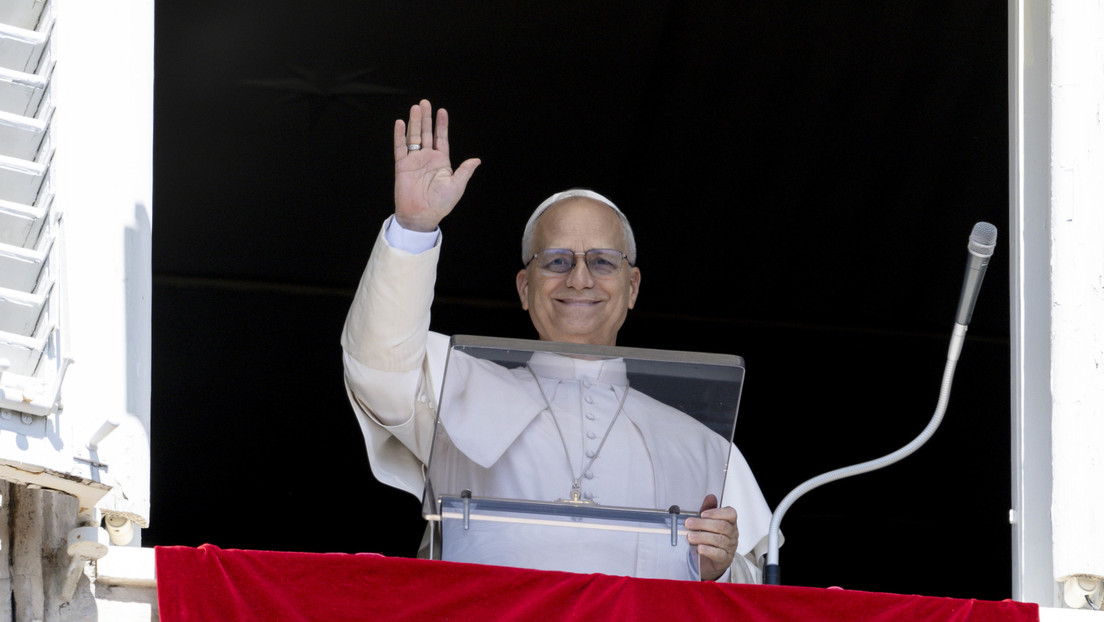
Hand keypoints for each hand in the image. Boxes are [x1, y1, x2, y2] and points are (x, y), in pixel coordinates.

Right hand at [393, 99, 480, 231]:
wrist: (422, 215)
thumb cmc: (441, 203)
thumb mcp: (457, 186)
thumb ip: (464, 171)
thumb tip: (477, 160)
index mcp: (441, 161)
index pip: (441, 138)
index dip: (441, 125)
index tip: (442, 111)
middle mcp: (427, 158)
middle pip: (426, 133)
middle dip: (426, 118)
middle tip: (425, 102)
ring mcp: (414, 161)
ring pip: (414, 137)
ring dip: (415, 122)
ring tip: (415, 108)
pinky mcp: (402, 166)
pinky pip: (400, 147)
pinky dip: (400, 135)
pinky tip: (401, 123)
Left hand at [685, 494, 738, 581]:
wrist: (709, 561)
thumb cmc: (709, 539)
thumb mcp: (707, 523)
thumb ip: (708, 510)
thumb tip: (710, 496)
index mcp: (730, 522)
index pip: (730, 514)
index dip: (716, 513)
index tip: (702, 513)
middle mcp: (732, 534)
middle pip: (722, 526)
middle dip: (703, 524)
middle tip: (688, 524)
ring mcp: (730, 547)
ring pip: (719, 540)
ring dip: (702, 537)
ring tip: (690, 537)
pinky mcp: (725, 559)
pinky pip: (719, 554)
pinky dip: (708, 551)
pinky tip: (699, 548)